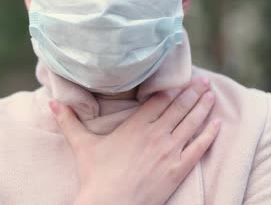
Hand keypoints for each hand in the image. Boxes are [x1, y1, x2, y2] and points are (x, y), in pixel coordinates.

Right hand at [49, 76, 219, 204]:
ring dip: (204, 108)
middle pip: (179, 107)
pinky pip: (198, 148)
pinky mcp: (178, 169)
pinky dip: (209, 135)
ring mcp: (169, 151)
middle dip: (194, 93)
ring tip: (212, 95)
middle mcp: (156, 134)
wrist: (110, 204)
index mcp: (136, 125)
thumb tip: (52, 103)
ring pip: (191, 123)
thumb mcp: (82, 145)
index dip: (174, 88)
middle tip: (206, 81)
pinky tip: (218, 124)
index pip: (160, 100)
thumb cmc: (96, 176)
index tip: (185, 77)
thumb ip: (69, 121)